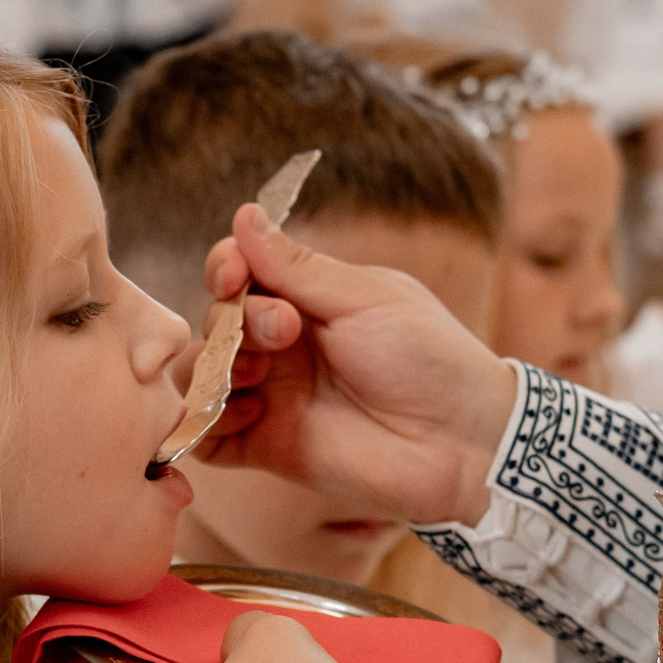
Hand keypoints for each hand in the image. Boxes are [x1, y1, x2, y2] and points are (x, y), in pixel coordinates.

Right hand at [197, 203, 519, 526]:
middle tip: (284, 332)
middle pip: (217, 320)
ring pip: (200, 376)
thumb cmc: (430, 359)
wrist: (462, 443)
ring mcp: (273, 397)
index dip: (226, 267)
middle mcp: (284, 348)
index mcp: (309, 302)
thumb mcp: (365, 300)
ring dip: (211, 369)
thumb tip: (245, 215)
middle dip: (236, 320)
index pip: (241, 273)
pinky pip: (208, 439)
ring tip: (253, 377)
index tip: (234, 275)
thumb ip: (297, 267)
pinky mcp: (269, 447)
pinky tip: (242, 416)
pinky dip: (205, 426)